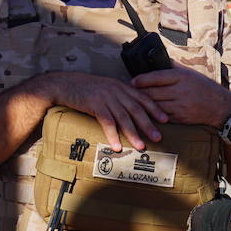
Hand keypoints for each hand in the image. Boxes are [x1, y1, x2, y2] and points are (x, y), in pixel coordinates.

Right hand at [43, 72, 167, 150]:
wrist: (65, 84)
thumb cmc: (85, 88)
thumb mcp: (105, 88)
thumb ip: (118, 95)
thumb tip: (130, 109)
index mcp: (121, 86)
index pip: (143, 98)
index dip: (155, 109)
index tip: (165, 119)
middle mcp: (116, 91)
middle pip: (137, 109)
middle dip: (148, 125)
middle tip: (158, 138)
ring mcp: (106, 98)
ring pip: (124, 118)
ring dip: (133, 134)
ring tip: (140, 146)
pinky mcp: (95, 105)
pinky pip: (107, 122)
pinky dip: (113, 135)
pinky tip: (117, 146)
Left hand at [132, 67, 230, 128]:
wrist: (220, 106)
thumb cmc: (204, 87)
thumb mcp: (190, 73)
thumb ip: (173, 67)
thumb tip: (157, 58)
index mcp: (182, 77)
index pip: (157, 77)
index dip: (142, 80)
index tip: (132, 81)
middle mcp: (180, 91)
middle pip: (152, 93)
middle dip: (139, 93)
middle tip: (129, 93)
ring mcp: (180, 106)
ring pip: (155, 106)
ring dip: (144, 105)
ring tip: (134, 103)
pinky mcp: (180, 118)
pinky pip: (162, 116)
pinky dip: (154, 114)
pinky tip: (147, 112)